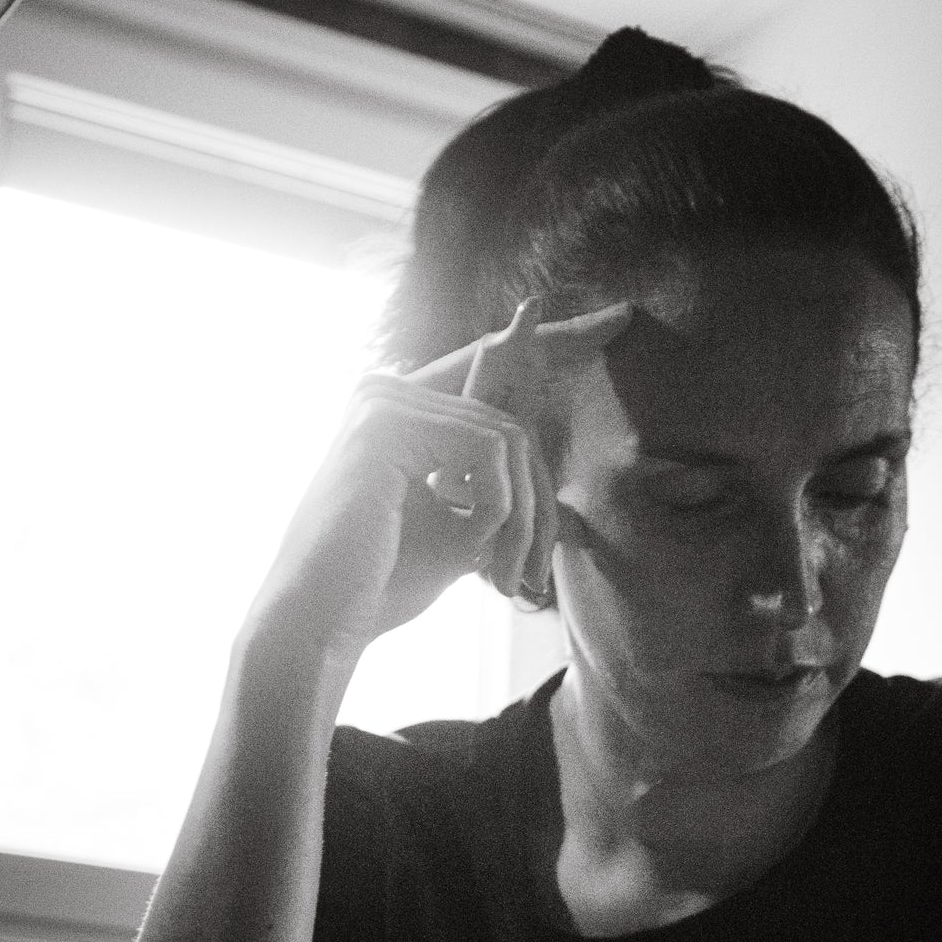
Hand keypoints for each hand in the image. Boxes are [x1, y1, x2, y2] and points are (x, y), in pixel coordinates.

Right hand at [244, 297, 632, 673]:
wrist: (320, 624)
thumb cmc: (381, 585)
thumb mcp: (456, 528)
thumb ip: (493, 490)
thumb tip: (550, 484)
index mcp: (396, 407)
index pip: (490, 372)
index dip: (561, 337)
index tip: (621, 316)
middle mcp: (384, 389)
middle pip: (508, 424)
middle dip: (532, 508)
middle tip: (523, 581)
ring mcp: (380, 399)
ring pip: (505, 439)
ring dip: (518, 519)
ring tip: (500, 579)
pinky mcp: (384, 422)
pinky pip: (486, 451)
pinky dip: (494, 509)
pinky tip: (470, 548)